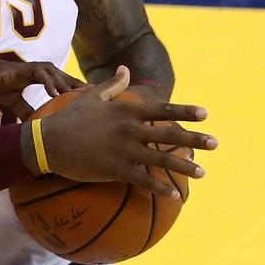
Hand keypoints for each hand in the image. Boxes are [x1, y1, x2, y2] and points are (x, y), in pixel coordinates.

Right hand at [0, 50, 83, 127]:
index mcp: (11, 90)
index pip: (39, 98)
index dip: (55, 107)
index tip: (71, 119)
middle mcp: (17, 80)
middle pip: (53, 81)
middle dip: (72, 89)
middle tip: (94, 99)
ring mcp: (16, 73)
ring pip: (50, 73)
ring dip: (67, 82)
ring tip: (84, 94)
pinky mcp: (12, 70)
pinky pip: (36, 72)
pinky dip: (49, 81)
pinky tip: (58, 93)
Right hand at [36, 66, 217, 197]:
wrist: (48, 142)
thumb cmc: (69, 118)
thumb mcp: (91, 96)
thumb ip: (112, 84)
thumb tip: (126, 69)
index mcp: (125, 110)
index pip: (162, 110)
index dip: (185, 112)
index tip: (206, 114)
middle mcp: (129, 129)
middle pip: (169, 135)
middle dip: (195, 140)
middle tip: (215, 144)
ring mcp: (124, 150)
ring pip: (161, 159)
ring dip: (184, 166)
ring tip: (203, 172)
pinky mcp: (115, 169)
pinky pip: (143, 180)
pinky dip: (160, 188)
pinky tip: (174, 195)